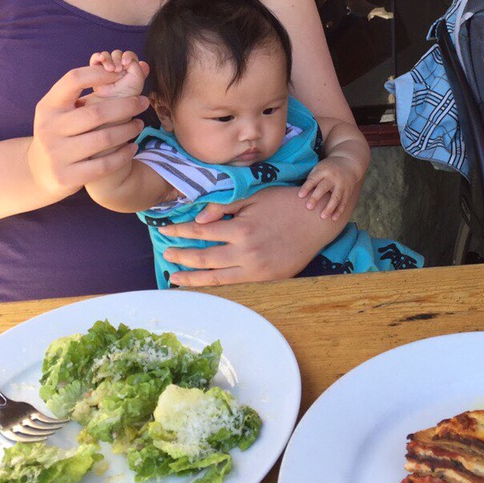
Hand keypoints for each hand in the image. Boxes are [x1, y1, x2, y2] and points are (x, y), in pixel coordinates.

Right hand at [27, 64, 149, 200]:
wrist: (41, 171)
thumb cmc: (61, 130)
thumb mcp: (61, 109)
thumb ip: (85, 89)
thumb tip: (130, 65)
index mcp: (48, 106)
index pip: (73, 79)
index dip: (100, 73)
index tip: (122, 74)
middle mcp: (49, 128)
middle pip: (96, 112)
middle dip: (126, 105)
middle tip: (143, 102)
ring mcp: (57, 153)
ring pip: (104, 138)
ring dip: (129, 130)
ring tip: (139, 124)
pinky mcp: (68, 176)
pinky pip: (104, 165)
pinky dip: (123, 155)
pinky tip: (132, 147)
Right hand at [88, 50, 147, 98]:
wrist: (112, 100)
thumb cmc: (126, 92)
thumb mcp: (137, 78)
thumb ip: (136, 64)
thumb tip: (136, 60)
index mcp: (130, 68)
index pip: (129, 55)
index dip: (127, 56)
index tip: (125, 62)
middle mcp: (119, 66)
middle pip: (117, 53)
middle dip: (117, 59)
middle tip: (117, 69)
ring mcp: (107, 67)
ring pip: (107, 55)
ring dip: (108, 59)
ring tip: (109, 69)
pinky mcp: (96, 69)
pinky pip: (96, 58)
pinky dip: (98, 56)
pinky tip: (100, 59)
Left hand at [159, 186, 341, 286]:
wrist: (317, 220)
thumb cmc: (285, 202)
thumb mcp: (254, 196)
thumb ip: (224, 207)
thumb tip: (198, 219)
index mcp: (241, 229)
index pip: (201, 232)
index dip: (181, 232)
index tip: (166, 231)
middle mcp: (246, 252)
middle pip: (204, 258)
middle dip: (181, 256)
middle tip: (166, 255)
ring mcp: (257, 270)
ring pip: (216, 278)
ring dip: (193, 278)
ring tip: (175, 278)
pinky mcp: (267, 279)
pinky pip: (236, 285)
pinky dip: (217, 286)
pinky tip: (204, 285)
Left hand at [298, 157, 355, 219]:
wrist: (348, 162)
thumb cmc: (328, 168)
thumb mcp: (319, 168)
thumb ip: (311, 179)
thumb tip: (298, 194)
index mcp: (323, 170)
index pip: (313, 179)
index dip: (306, 187)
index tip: (300, 196)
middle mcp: (332, 177)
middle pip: (324, 188)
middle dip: (316, 198)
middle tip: (308, 207)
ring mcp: (341, 185)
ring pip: (335, 197)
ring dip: (329, 207)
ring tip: (322, 217)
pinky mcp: (348, 191)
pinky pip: (344, 202)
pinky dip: (339, 211)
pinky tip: (334, 218)